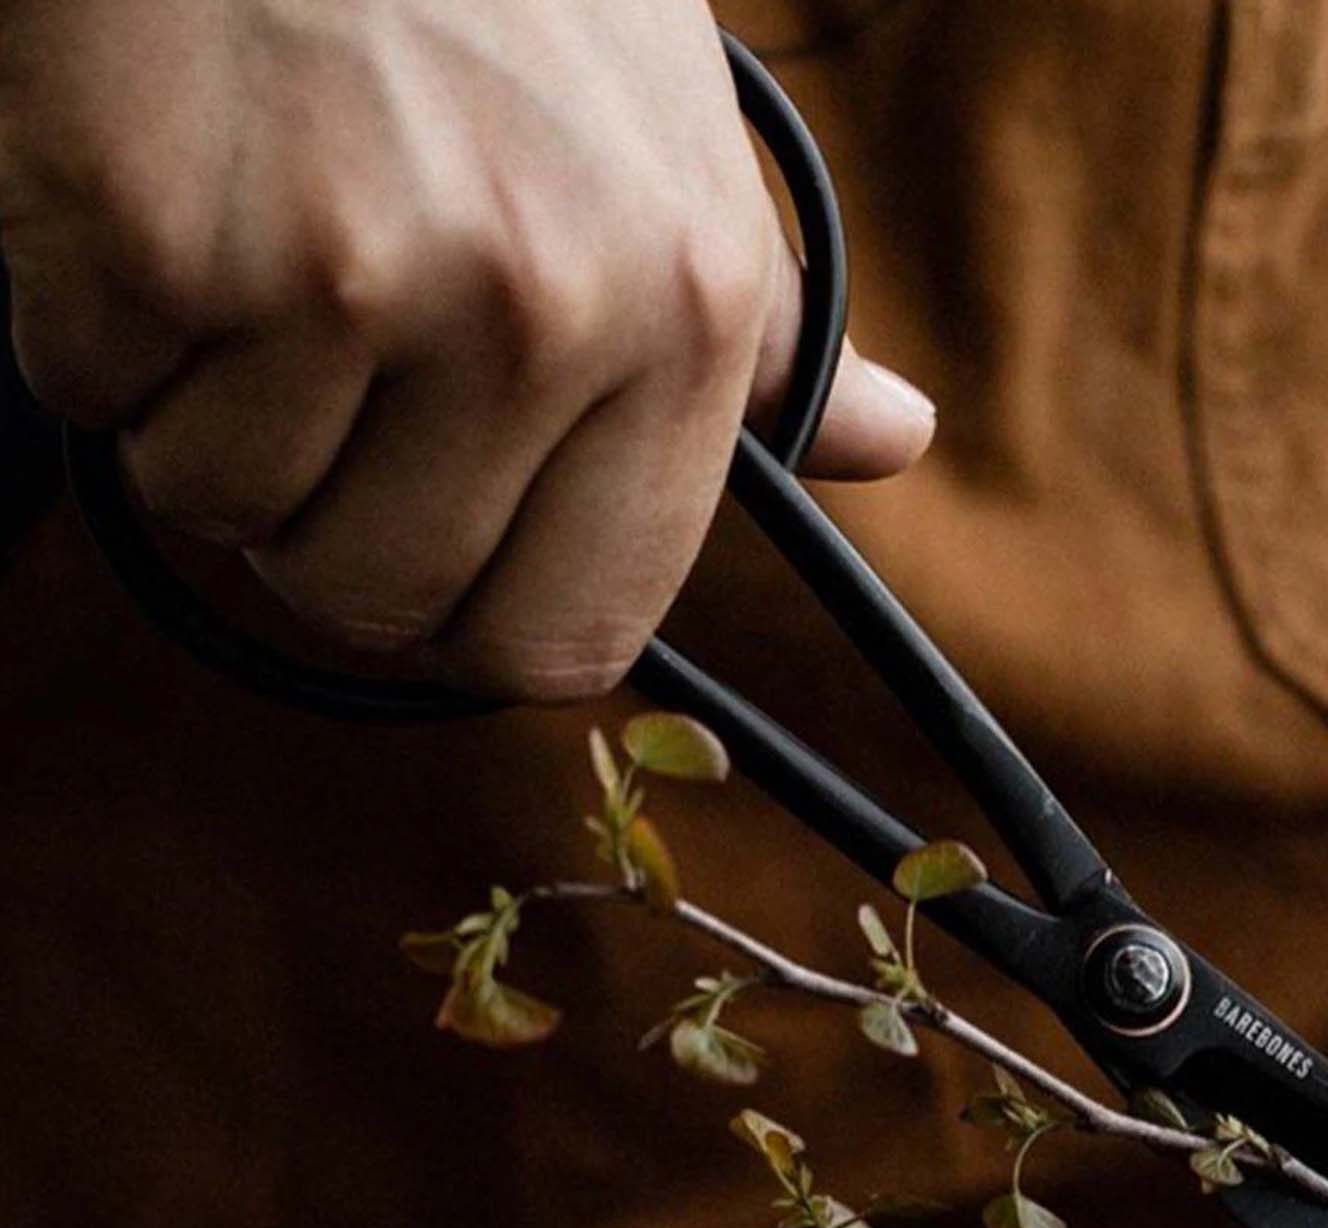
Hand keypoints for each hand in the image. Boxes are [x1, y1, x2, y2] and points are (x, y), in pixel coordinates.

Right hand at [0, 0, 933, 697]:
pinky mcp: (162, 227)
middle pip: (383, 605)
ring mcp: (352, 272)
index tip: (443, 550)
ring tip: (253, 250)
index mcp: (684, 320)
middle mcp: (540, 313)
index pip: (569, 637)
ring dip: (210, 416)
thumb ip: (768, 339)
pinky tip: (162, 193)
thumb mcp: (686, 152)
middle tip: (323, 382)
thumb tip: (895, 441)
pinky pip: (95, 395)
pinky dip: (100, 322)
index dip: (479, 617)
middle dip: (326, 527)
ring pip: (225, 511)